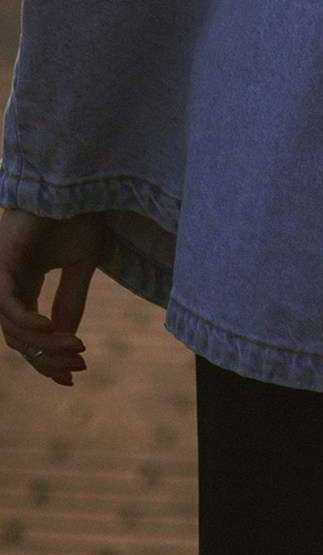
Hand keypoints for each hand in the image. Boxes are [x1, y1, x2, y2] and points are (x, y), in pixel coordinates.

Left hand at [0, 207, 102, 385]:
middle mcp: (7, 284)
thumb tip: (68, 340)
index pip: (26, 334)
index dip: (46, 358)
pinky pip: (8, 305)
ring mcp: (1, 274)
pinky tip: (52, 328)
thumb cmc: (80, 211)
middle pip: (18, 338)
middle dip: (46, 358)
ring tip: (77, 347)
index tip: (73, 377)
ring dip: (44, 344)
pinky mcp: (0, 263)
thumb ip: (71, 300)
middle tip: (77, 368)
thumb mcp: (82, 263)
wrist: (77, 177)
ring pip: (12, 328)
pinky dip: (28, 321)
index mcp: (23, 283)